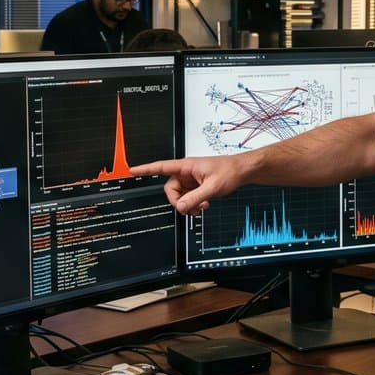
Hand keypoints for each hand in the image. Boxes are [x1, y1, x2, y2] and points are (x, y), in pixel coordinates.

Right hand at [130, 155, 250, 214]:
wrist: (242, 172)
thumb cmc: (229, 171)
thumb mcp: (212, 187)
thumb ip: (195, 198)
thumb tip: (180, 207)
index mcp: (186, 166)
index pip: (161, 167)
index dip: (146, 169)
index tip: (133, 171)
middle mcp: (186, 172)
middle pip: (170, 189)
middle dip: (179, 201)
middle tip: (191, 208)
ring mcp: (191, 180)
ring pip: (179, 195)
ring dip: (188, 204)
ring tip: (202, 206)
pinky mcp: (196, 186)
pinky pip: (187, 198)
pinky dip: (193, 204)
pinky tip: (204, 204)